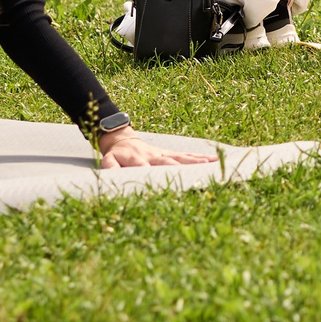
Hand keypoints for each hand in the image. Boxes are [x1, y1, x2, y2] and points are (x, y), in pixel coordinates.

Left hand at [96, 128, 217, 168]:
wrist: (122, 139)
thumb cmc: (115, 154)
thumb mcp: (107, 160)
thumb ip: (110, 166)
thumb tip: (112, 172)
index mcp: (138, 159)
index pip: (146, 167)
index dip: (153, 174)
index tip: (162, 182)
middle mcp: (154, 155)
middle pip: (170, 162)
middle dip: (182, 167)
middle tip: (197, 172)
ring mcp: (164, 154)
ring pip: (182, 157)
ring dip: (196, 161)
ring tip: (210, 164)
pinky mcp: (170, 153)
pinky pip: (186, 155)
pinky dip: (199, 157)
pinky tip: (213, 159)